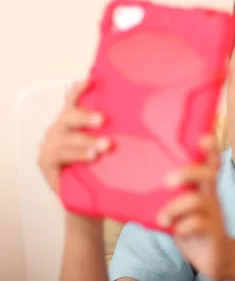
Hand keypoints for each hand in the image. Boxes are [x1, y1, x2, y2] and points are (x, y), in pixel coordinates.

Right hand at [38, 80, 110, 195]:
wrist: (88, 200)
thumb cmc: (100, 169)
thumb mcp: (107, 146)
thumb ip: (113, 131)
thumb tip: (142, 115)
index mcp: (72, 121)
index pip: (73, 101)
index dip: (79, 90)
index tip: (90, 80)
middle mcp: (58, 130)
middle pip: (68, 116)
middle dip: (85, 117)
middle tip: (103, 120)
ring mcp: (50, 146)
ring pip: (66, 138)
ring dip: (86, 140)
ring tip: (105, 146)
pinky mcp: (46, 163)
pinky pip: (60, 156)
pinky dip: (77, 155)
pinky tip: (92, 156)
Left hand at [158, 135, 233, 279]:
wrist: (216, 255)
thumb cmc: (192, 226)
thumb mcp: (181, 207)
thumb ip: (168, 195)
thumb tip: (133, 184)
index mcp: (204, 187)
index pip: (209, 162)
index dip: (209, 148)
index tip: (203, 136)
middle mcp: (211, 195)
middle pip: (209, 173)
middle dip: (188, 172)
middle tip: (167, 181)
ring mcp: (214, 213)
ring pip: (199, 200)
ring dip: (176, 206)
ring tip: (162, 217)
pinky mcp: (214, 231)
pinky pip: (199, 224)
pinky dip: (183, 227)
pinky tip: (175, 231)